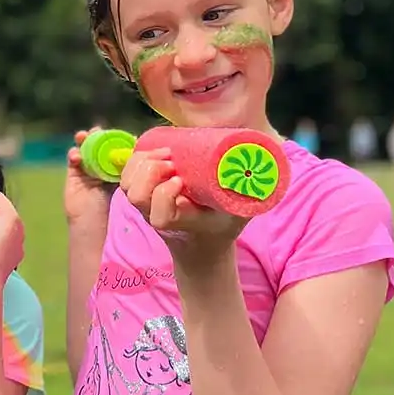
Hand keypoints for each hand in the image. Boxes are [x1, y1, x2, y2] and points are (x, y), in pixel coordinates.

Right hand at [64, 129, 115, 227]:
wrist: (90, 221)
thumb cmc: (107, 206)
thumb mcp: (120, 185)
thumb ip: (124, 169)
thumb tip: (136, 152)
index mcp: (113, 166)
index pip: (114, 147)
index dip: (116, 138)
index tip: (119, 134)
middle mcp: (100, 163)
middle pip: (98, 144)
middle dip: (97, 135)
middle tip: (97, 131)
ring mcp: (86, 166)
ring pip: (84, 147)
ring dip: (83, 140)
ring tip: (83, 136)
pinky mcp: (73, 171)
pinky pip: (73, 158)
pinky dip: (74, 154)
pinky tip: (77, 157)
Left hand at [118, 144, 247, 264]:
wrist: (201, 244)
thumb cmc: (223, 225)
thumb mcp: (242, 211)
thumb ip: (255, 192)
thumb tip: (268, 160)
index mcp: (182, 224)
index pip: (160, 217)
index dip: (164, 195)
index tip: (181, 180)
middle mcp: (157, 217)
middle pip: (136, 197)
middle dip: (150, 172)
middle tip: (172, 160)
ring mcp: (145, 207)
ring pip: (127, 186)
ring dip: (141, 163)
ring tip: (164, 153)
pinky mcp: (141, 194)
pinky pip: (125, 177)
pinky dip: (134, 160)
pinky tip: (154, 150)